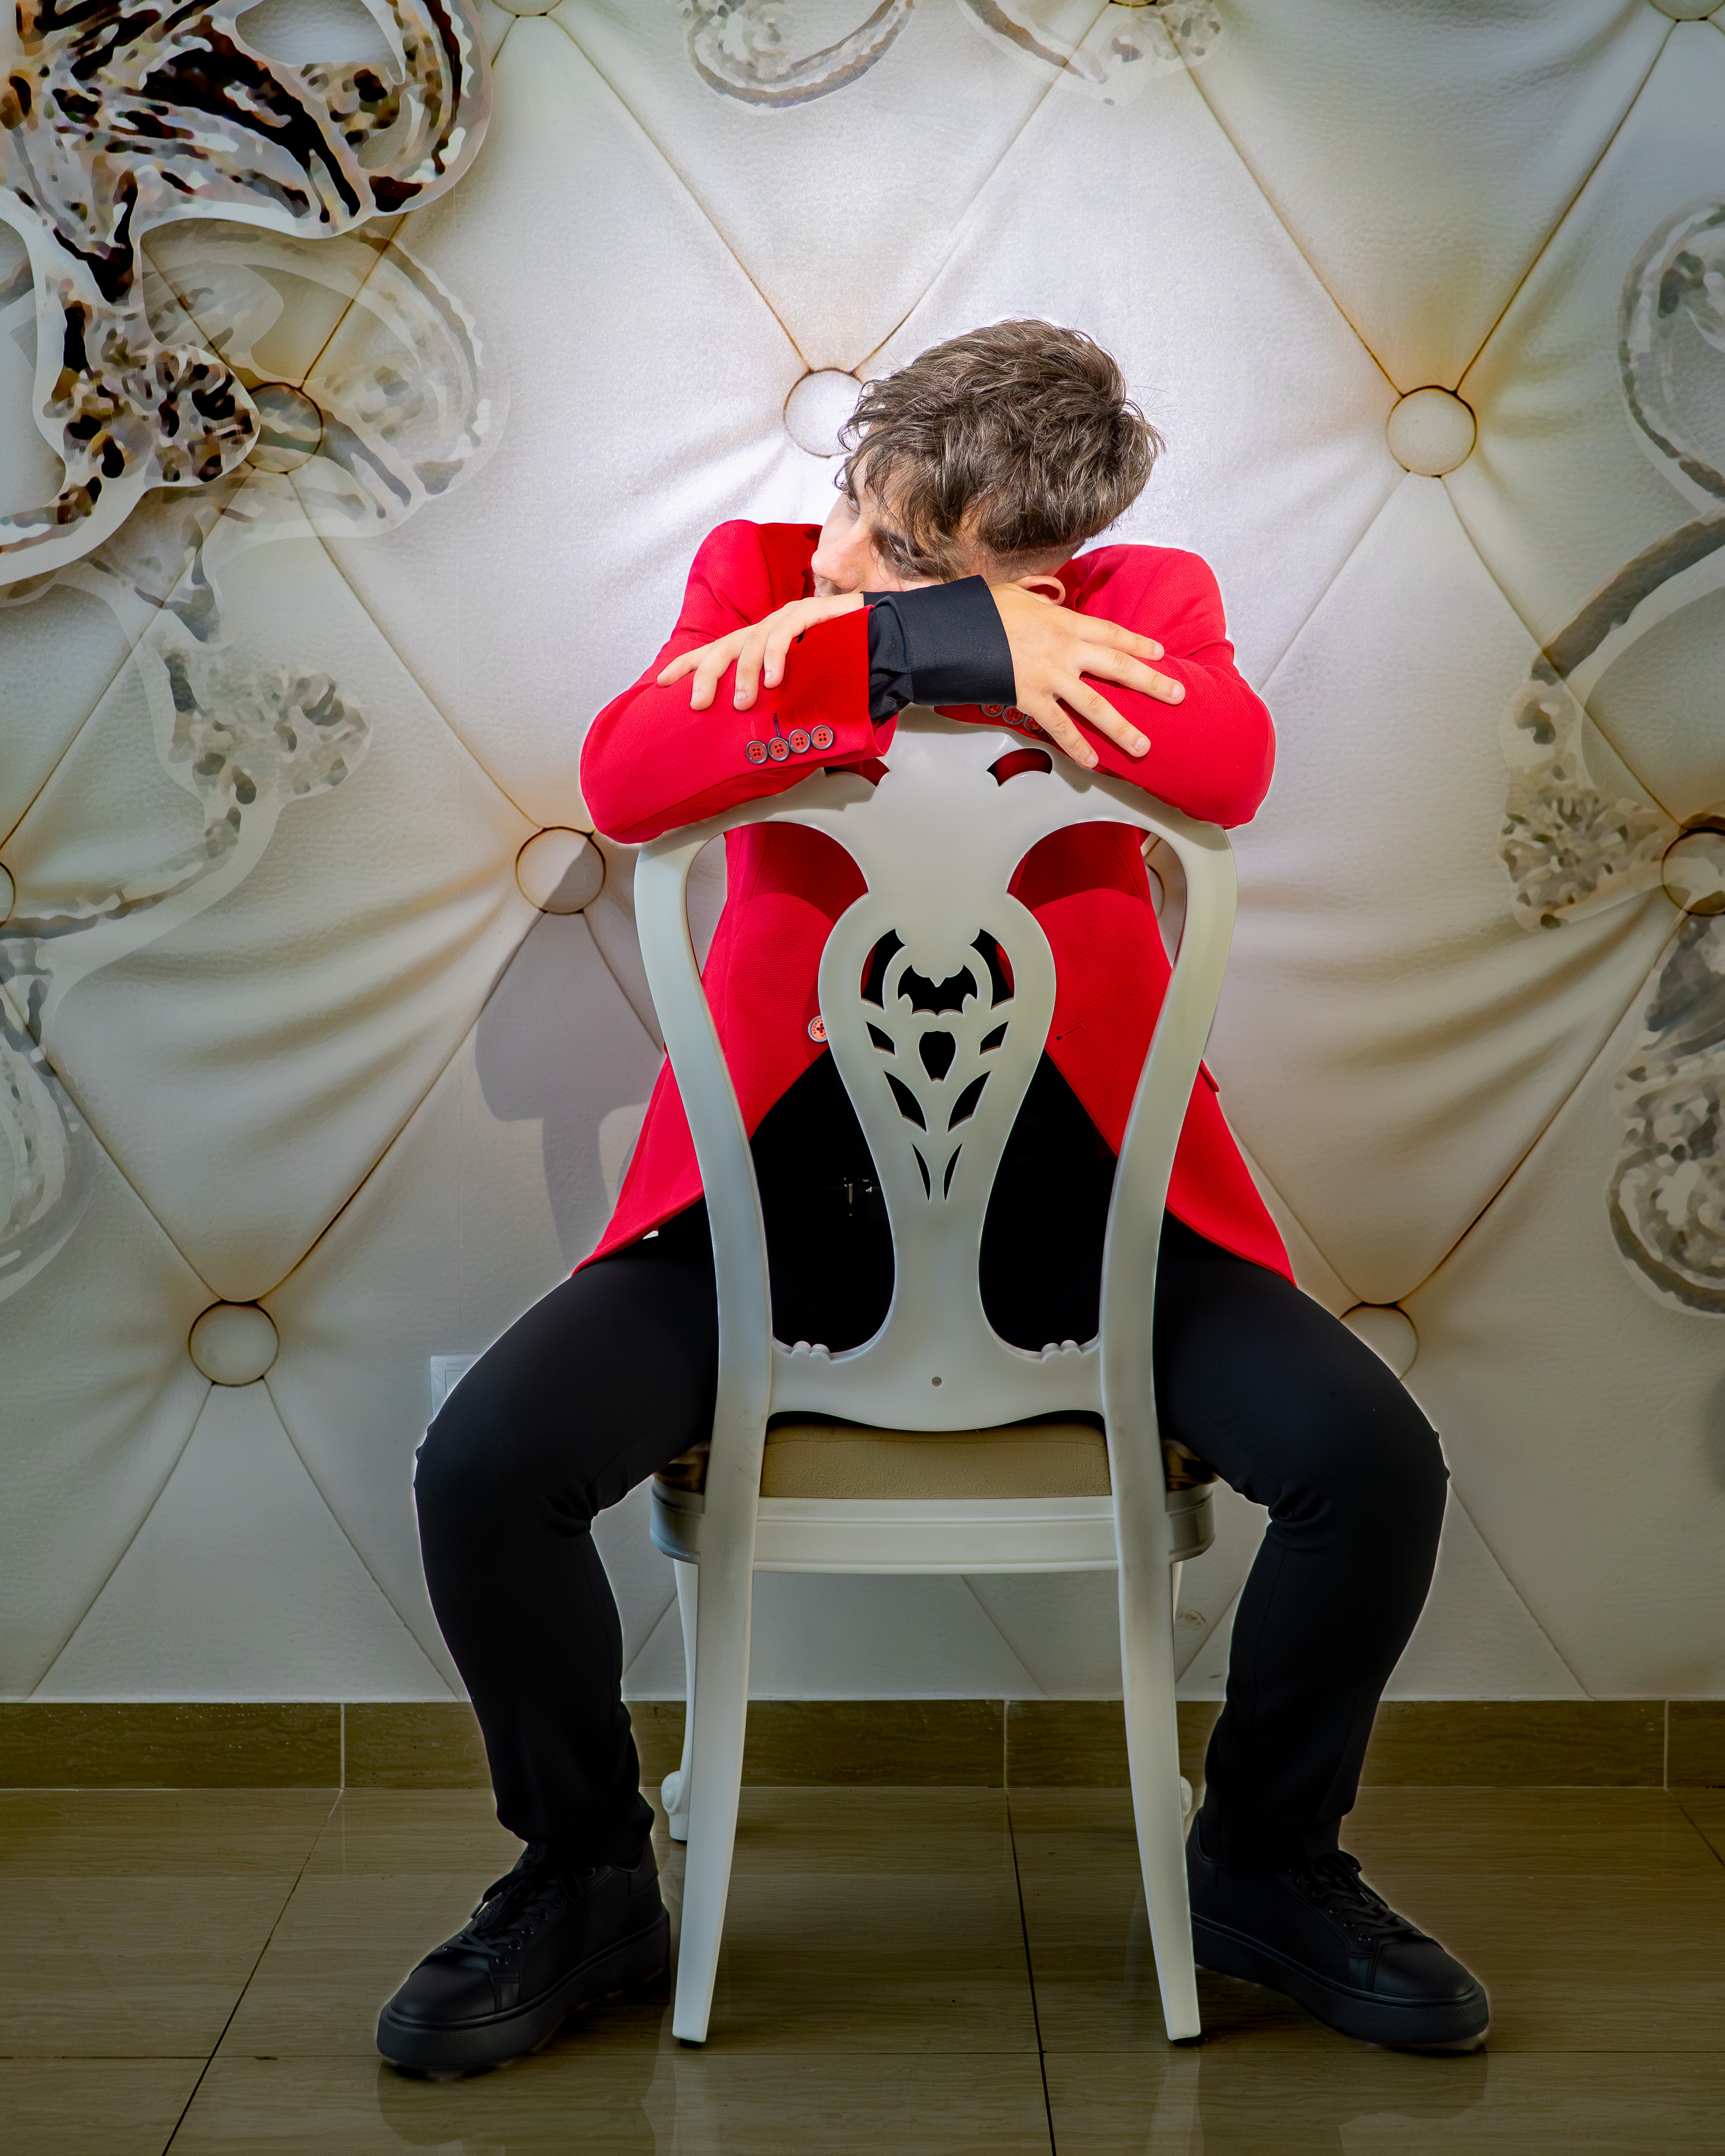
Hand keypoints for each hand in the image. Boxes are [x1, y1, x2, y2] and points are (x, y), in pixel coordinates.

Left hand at [656, 592, 864, 710]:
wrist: (884, 634)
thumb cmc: (842, 663)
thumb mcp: (803, 686)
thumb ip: (782, 702)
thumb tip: (762, 740)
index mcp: (760, 643)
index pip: (715, 651)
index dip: (687, 665)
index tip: (661, 682)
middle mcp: (767, 627)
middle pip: (724, 647)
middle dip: (704, 674)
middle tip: (697, 704)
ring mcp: (787, 618)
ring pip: (752, 643)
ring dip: (744, 675)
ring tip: (743, 703)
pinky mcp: (809, 612)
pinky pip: (784, 635)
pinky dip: (775, 658)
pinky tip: (774, 680)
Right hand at [988, 579, 1182, 770]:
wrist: (955, 631)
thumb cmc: (983, 610)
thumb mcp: (1017, 592)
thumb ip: (1041, 598)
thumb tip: (1052, 598)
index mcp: (1065, 622)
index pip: (1113, 634)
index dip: (1139, 644)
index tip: (1161, 653)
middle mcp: (1065, 651)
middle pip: (1118, 668)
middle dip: (1152, 683)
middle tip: (1177, 696)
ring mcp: (1050, 678)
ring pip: (1096, 706)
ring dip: (1122, 728)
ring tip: (1143, 746)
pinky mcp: (1031, 700)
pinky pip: (1059, 727)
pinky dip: (1077, 746)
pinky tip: (1093, 761)